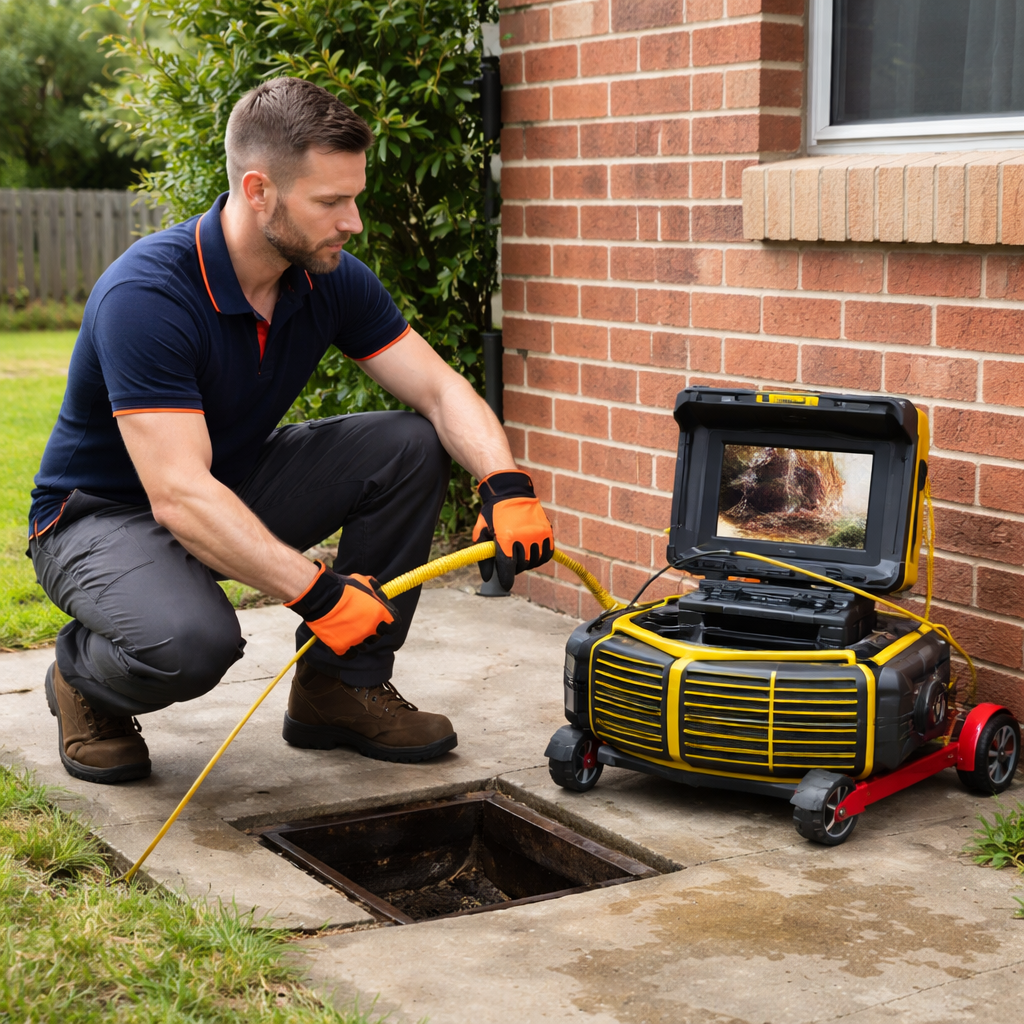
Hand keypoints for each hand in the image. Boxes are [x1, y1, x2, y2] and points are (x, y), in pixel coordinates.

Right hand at [286, 561, 399, 656]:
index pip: (394, 625)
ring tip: (349, 630)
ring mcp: (357, 640)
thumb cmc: (344, 587)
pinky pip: (349, 654)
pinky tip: (343, 641)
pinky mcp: (342, 647)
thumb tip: (379, 591)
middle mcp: (371, 629)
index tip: (383, 620)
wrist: (322, 596)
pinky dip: (347, 650)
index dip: (388, 623)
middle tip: (360, 622)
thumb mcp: (364, 581)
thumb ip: (374, 590)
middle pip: (377, 636)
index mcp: (380, 614)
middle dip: (372, 630)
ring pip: (364, 646)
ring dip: (359, 639)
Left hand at [472, 470, 553, 589]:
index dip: (506, 579)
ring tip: (520, 556)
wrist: (511, 491)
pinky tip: (532, 554)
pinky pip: (546, 553)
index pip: (508, 567)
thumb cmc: (493, 513)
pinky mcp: (547, 531)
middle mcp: (524, 537)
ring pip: (534, 561)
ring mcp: (538, 534)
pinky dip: (539, 557)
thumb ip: (485, 557)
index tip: (505, 585)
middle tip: (509, 563)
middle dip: (514, 568)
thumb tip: (487, 578)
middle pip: (521, 565)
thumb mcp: (483, 532)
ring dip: (526, 563)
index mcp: (506, 538)